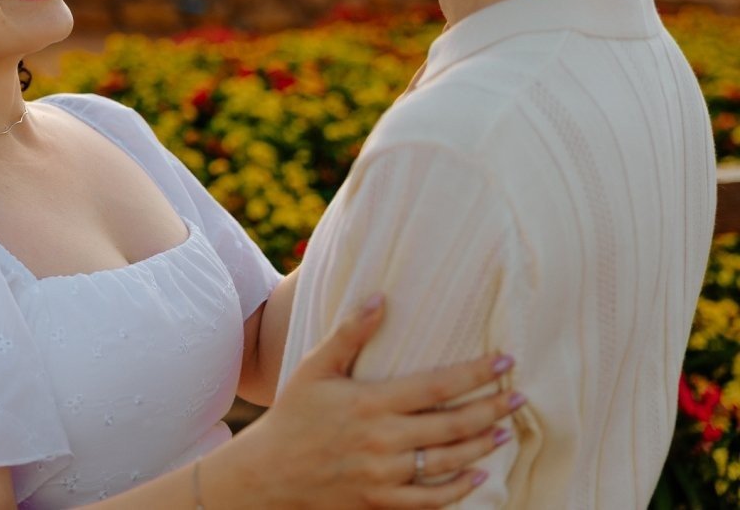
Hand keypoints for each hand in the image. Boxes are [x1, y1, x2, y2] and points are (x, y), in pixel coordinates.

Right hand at [218, 294, 521, 508]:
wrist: (267, 474)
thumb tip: (382, 297)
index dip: (475, 373)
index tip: (505, 361)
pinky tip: (477, 475)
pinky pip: (430, 500)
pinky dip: (458, 489)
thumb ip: (350, 333)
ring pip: (448, 462)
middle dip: (491, 408)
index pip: (437, 386)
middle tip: (520, 396)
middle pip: (453, 425)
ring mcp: (384, 476)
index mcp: (370, 403)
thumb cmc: (292, 415)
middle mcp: (382, 440)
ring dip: (482, 445)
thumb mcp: (315, 368)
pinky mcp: (381, 503)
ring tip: (505, 429)